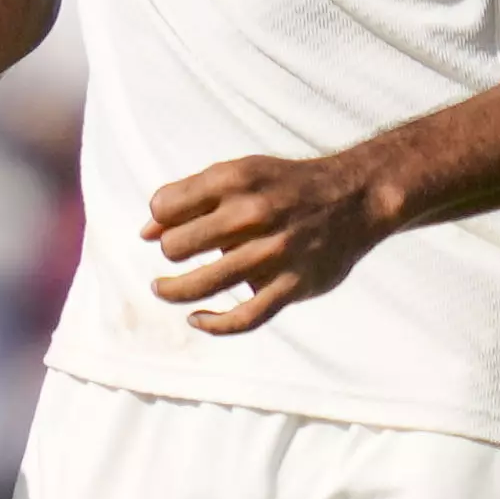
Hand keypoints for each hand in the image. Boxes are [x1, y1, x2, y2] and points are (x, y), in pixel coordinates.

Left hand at [146, 150, 398, 332]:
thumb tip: (144, 232)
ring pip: (201, 284)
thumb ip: (190, 196)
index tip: (170, 224)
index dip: (160, 218)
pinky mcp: (292, 285)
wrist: (355, 197)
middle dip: (171, 252)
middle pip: (175, 247)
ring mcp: (273, 253)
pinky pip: (242, 318)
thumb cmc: (285, 187)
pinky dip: (213, 324)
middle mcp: (253, 214)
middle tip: (180, 253)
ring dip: (173, 291)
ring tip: (163, 289)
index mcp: (235, 180)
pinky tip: (196, 318)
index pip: (164, 206)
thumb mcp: (240, 173)